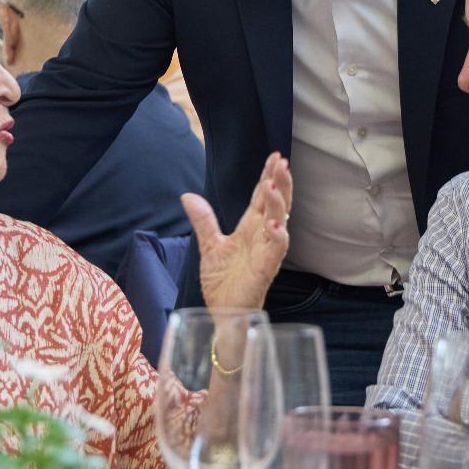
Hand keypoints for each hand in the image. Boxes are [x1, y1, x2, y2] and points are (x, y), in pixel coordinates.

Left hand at [183, 152, 290, 308]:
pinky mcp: (266, 269)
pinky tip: (273, 224)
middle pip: (276, 204)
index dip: (269, 177)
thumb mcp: (210, 245)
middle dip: (281, 183)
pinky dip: (278, 236)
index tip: (275, 156)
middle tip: (281, 162)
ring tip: (273, 185)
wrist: (222, 313)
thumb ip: (203, 220)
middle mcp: (262, 236)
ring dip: (278, 204)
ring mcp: (266, 251)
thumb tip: (188, 195)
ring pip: (279, 222)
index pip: (262, 197)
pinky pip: (277, 250)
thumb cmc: (223, 282)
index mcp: (250, 228)